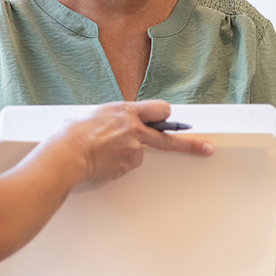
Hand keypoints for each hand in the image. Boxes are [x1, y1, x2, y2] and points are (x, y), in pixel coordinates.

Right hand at [56, 100, 213, 184]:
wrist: (67, 154)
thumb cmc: (76, 133)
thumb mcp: (100, 114)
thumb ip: (120, 118)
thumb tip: (129, 123)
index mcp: (126, 112)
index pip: (160, 109)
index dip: (167, 117)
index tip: (179, 123)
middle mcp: (134, 129)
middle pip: (168, 138)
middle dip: (191, 144)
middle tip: (207, 148)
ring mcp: (133, 149)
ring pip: (140, 153)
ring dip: (127, 153)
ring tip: (103, 151)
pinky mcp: (127, 166)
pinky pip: (128, 165)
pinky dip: (118, 164)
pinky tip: (103, 161)